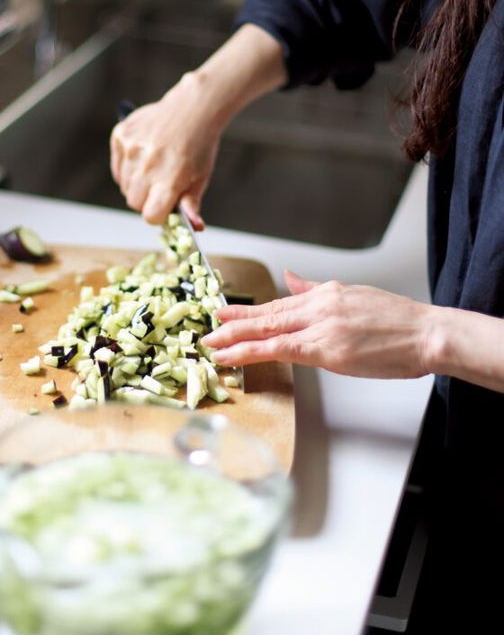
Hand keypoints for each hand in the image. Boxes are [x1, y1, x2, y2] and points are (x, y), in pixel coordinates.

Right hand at [110, 75, 220, 227]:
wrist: (192, 109)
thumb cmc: (199, 146)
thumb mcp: (201, 177)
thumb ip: (191, 204)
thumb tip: (194, 228)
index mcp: (169, 178)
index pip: (150, 216)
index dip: (158, 214)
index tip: (165, 205)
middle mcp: (147, 164)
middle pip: (134, 203)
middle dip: (147, 199)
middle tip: (162, 183)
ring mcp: (131, 148)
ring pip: (124, 185)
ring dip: (137, 183)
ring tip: (155, 166)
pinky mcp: (121, 136)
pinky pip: (118, 167)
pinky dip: (128, 167)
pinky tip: (145, 155)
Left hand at [202, 270, 435, 378]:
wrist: (427, 333)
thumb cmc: (399, 321)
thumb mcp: (354, 295)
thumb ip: (316, 289)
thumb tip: (290, 278)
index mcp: (325, 293)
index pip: (278, 304)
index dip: (248, 311)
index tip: (225, 314)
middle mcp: (318, 306)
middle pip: (267, 316)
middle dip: (234, 323)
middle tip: (208, 330)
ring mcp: (321, 326)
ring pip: (267, 331)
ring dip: (235, 339)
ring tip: (212, 346)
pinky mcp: (327, 349)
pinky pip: (280, 350)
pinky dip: (252, 352)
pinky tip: (234, 357)